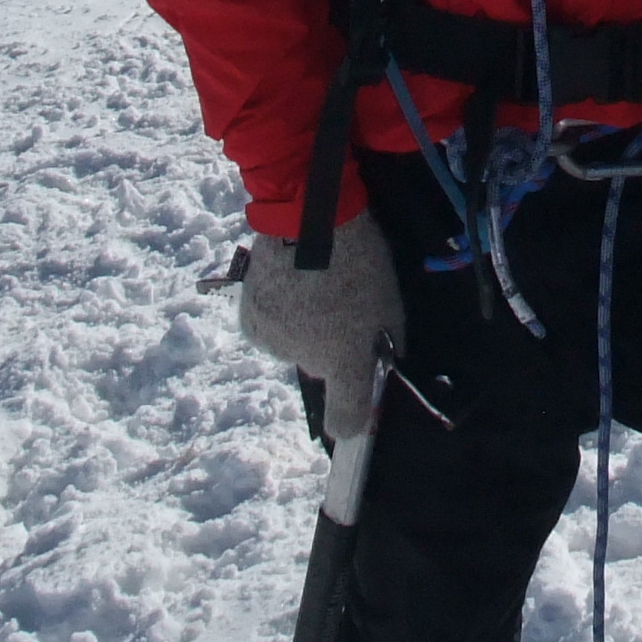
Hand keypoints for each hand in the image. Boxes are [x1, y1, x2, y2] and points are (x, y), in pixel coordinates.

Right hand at [239, 211, 401, 444]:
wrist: (308, 219)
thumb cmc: (360, 258)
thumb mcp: (391, 303)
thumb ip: (390, 343)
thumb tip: (384, 363)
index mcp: (345, 359)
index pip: (345, 418)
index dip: (350, 421)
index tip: (351, 421)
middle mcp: (306, 361)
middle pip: (321, 367)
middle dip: (330, 345)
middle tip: (340, 305)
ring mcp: (275, 343)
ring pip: (295, 346)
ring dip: (302, 328)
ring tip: (312, 287)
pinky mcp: (250, 323)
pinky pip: (271, 331)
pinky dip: (278, 315)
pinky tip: (288, 285)